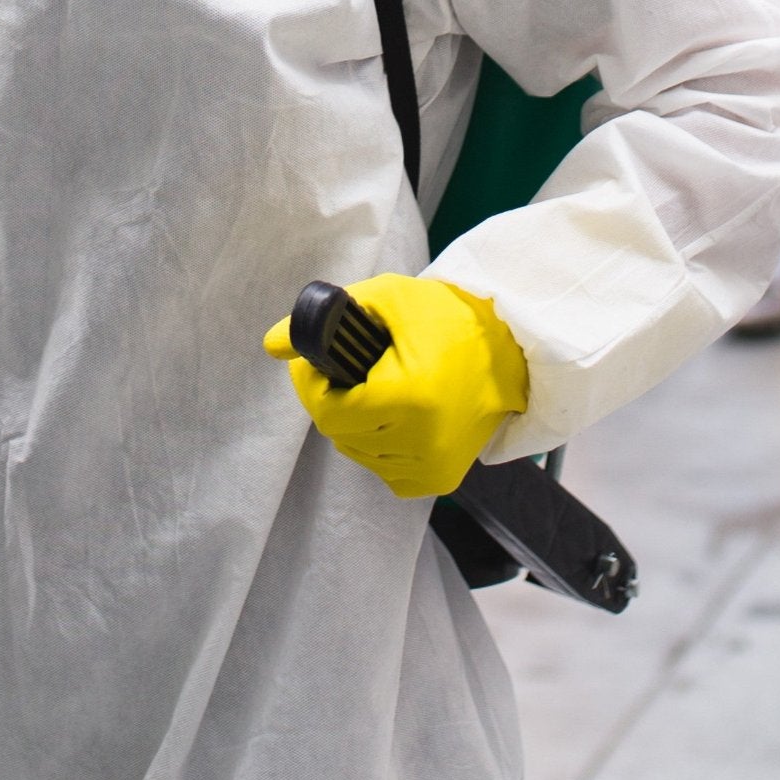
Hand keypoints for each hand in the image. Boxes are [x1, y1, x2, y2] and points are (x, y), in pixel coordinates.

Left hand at [262, 272, 528, 498]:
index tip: (314, 363)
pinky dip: (378, 445)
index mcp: (410, 397)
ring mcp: (434, 467)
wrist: (507, 347)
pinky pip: (385, 471)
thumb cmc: (444, 316)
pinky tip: (391, 415)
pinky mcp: (442, 480)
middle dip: (331, 400)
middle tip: (342, 371)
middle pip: (340, 434)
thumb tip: (272, 344)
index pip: (329, 412)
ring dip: (353, 424)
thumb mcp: (385, 299)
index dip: (311, 385)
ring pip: (359, 454)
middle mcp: (424, 441)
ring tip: (369, 388)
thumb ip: (324, 321)